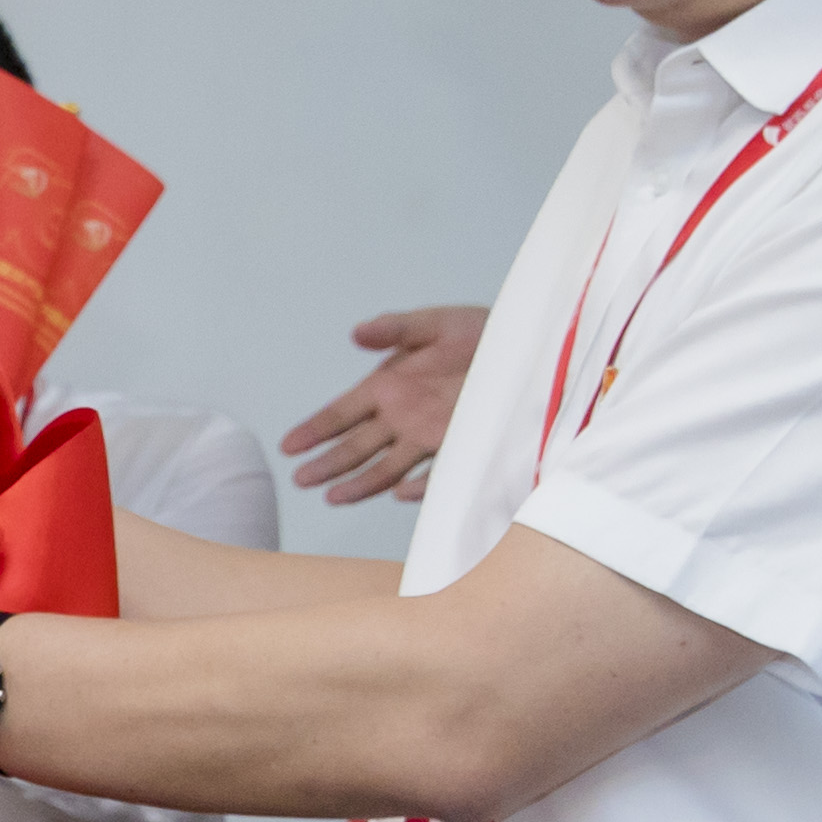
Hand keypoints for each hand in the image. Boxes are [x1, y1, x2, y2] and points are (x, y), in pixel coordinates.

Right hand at [282, 307, 486, 505]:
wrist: (532, 352)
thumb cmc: (484, 334)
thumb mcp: (438, 324)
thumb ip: (397, 329)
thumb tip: (356, 333)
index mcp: (389, 387)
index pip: (343, 413)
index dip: (316, 430)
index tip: (289, 446)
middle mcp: (402, 418)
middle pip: (356, 447)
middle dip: (327, 464)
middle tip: (300, 479)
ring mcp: (429, 437)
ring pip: (386, 467)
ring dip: (361, 483)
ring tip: (334, 497)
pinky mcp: (460, 449)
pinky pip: (437, 474)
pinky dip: (419, 486)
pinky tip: (399, 494)